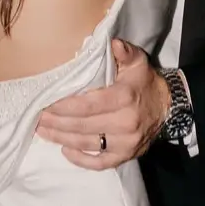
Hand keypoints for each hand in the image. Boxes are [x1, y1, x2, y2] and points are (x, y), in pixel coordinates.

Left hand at [34, 40, 170, 170]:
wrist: (168, 107)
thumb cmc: (145, 83)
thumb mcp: (138, 62)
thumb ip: (125, 52)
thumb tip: (113, 42)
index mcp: (125, 97)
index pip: (88, 105)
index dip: (64, 107)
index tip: (46, 104)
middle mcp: (126, 123)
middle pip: (83, 126)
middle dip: (56, 122)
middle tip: (36, 117)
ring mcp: (126, 143)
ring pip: (87, 144)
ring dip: (61, 139)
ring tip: (42, 131)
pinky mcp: (126, 156)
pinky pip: (100, 163)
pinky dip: (80, 160)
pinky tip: (65, 150)